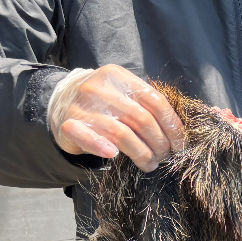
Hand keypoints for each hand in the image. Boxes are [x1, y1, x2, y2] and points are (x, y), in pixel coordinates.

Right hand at [47, 64, 185, 171]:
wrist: (61, 102)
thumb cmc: (103, 103)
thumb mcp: (123, 93)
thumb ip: (146, 104)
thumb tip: (178, 132)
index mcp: (118, 76)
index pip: (155, 101)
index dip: (172, 126)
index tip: (180, 144)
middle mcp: (99, 88)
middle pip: (142, 119)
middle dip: (159, 143)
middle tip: (165, 157)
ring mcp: (83, 106)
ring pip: (122, 134)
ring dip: (142, 154)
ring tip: (150, 164)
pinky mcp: (69, 124)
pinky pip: (89, 138)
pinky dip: (102, 148)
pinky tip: (114, 156)